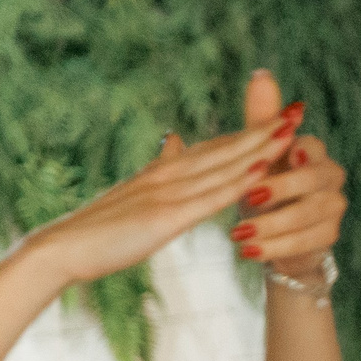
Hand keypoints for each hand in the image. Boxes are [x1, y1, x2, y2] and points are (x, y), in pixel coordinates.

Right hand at [24, 86, 302, 289]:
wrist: (62, 248)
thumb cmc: (98, 231)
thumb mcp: (137, 195)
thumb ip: (161, 169)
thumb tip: (175, 140)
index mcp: (162, 172)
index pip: (214, 149)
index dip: (248, 134)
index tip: (278, 118)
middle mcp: (167, 175)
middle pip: (225, 150)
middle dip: (263, 132)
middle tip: (298, 111)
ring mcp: (166, 194)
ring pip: (223, 168)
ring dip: (260, 149)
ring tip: (290, 129)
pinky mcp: (164, 217)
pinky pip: (210, 198)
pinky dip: (239, 183)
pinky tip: (264, 171)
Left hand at [227, 70, 348, 278]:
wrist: (276, 232)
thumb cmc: (264, 184)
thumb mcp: (258, 152)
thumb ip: (262, 118)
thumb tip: (261, 74)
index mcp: (313, 151)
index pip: (311, 145)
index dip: (299, 151)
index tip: (286, 154)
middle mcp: (330, 176)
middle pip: (313, 180)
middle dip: (281, 190)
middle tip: (250, 197)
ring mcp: (334, 208)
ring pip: (308, 215)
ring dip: (272, 224)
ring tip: (238, 233)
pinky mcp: (329, 236)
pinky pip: (304, 241)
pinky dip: (275, 246)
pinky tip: (250, 251)